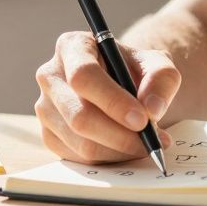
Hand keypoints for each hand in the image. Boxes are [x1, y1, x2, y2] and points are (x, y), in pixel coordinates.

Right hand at [35, 31, 180, 162]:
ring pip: (80, 141)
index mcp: (72, 47)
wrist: (123, 86)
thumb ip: (161, 79)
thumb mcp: (157, 65)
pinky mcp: (49, 135)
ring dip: (119, 149)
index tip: (142, 119)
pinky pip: (79, 157)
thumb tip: (152, 109)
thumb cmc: (136, 71)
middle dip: (120, 134)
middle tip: (151, 141)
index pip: (84, 75)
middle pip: (78, 114)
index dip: (113, 101)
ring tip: (147, 144)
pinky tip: (128, 148)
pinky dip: (109, 158)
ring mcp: (45, 107)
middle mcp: (51, 76)